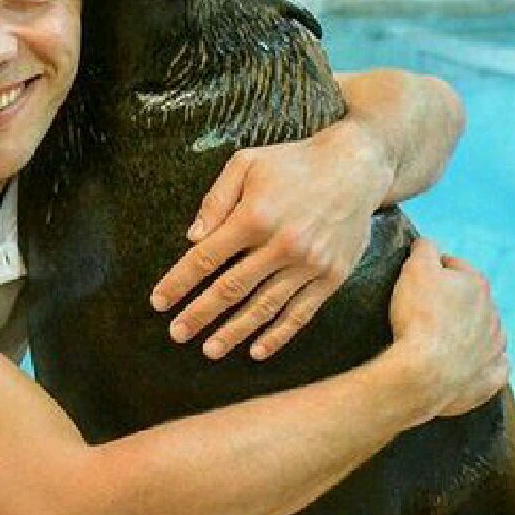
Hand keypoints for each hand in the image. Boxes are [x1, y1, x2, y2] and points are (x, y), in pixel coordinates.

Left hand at [151, 125, 389, 359]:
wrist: (356, 167)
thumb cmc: (293, 163)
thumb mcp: (246, 163)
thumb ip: (216, 200)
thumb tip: (193, 238)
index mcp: (255, 217)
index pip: (206, 258)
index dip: (179, 283)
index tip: (159, 302)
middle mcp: (282, 245)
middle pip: (231, 289)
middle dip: (200, 314)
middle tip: (177, 334)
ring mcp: (310, 264)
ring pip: (264, 307)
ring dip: (234, 332)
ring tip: (210, 350)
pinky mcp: (332, 277)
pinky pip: (301, 313)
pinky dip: (278, 335)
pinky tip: (257, 351)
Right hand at [389, 238, 506, 417]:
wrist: (426, 373)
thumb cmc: (419, 318)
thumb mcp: (414, 270)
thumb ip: (424, 250)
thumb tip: (428, 243)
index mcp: (476, 284)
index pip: (454, 266)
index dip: (433, 270)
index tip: (416, 281)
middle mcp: (493, 313)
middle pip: (470, 300)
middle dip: (450, 302)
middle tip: (420, 310)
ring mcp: (496, 346)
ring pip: (483, 332)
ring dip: (465, 331)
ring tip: (436, 339)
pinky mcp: (493, 376)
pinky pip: (490, 365)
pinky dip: (478, 362)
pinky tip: (459, 362)